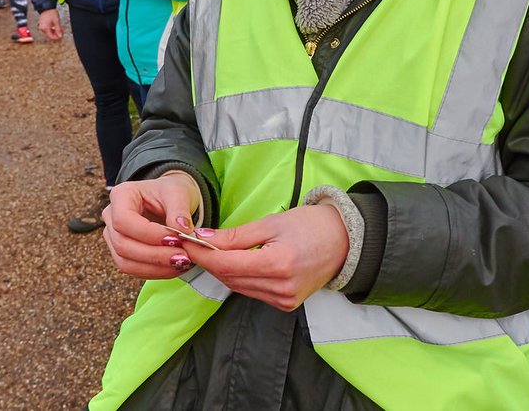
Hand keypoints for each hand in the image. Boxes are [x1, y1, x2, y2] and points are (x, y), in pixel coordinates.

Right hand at [37, 8, 63, 40]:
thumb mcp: (56, 21)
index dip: (57, 37)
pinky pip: (47, 29)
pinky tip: (55, 26)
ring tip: (59, 28)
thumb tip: (60, 36)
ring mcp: (41, 26)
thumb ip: (58, 30)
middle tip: (62, 31)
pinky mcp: (42, 24)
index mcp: (45, 28)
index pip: (51, 37)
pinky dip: (52, 29)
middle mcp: (42, 28)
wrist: (46, 7)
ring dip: (54, 31)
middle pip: (50, 35)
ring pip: (49, 32)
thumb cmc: (51, 13)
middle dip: (56, 34)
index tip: (61, 36)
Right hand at [102, 174, 202, 279]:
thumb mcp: (178, 192)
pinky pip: (134, 270)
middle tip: (183, 256)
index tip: (175, 238)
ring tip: (182, 262)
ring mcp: (114, 237)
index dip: (147, 234)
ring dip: (155, 267)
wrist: (169, 200)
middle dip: (154, 255)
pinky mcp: (122, 254)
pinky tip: (177, 266)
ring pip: (125, 262)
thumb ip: (180, 210)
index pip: (123, 220)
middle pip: (122, 244)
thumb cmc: (170, 192)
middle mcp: (111, 217)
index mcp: (120, 196)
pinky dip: (156, 272)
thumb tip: (183, 231)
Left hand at [180, 204, 348, 311]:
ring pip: (238, 286)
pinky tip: (233, 263)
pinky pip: (252, 291)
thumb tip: (202, 239)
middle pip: (229, 277)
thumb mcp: (271, 223)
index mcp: (277, 264)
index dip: (202, 254)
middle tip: (190, 244)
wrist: (344, 241)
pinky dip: (238, 278)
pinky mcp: (286, 304)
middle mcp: (280, 288)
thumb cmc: (309, 225)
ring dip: (221, 270)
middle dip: (208, 261)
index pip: (227, 264)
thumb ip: (235, 235)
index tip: (184, 241)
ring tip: (207, 252)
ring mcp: (284, 300)